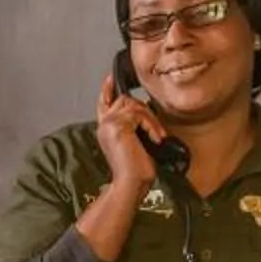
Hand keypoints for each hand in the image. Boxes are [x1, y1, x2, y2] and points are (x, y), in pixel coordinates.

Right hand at [94, 73, 164, 193]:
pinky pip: (139, 114)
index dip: (107, 89)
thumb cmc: (136, 169)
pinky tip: (155, 139)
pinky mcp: (118, 126)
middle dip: (145, 112)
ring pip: (134, 105)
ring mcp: (109, 124)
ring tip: (157, 137)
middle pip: (125, 100)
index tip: (111, 77)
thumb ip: (133, 126)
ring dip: (151, 120)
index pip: (103, 102)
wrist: (131, 184)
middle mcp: (104, 123)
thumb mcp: (135, 143)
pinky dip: (151, 125)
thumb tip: (145, 112)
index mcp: (105, 128)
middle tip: (156, 131)